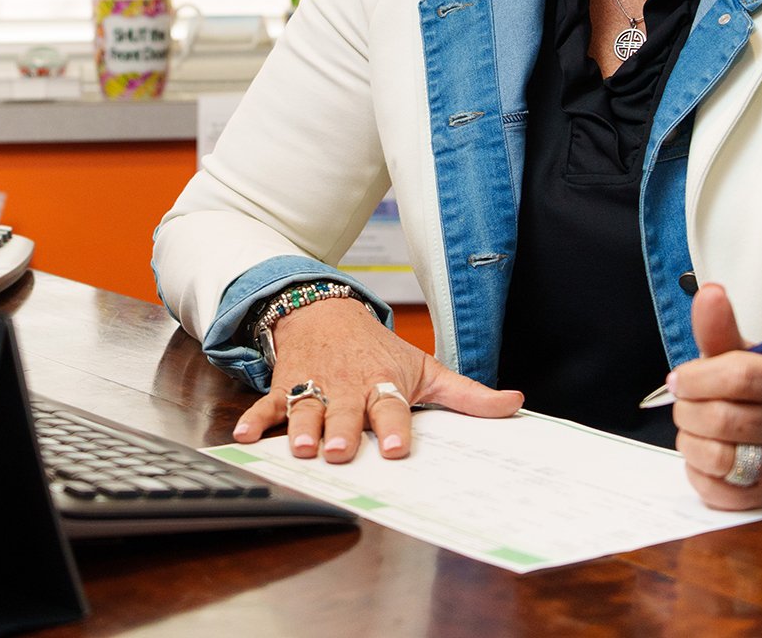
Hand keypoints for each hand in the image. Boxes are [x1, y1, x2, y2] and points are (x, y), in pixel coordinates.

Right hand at [233, 298, 522, 461]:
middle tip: (342, 450)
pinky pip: (269, 403)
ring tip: (302, 448)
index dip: (393, 427)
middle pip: (346, 412)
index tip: (396, 447)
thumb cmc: (379, 349)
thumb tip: (515, 404)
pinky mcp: (287, 385)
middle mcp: (349, 387)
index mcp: (384, 384)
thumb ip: (468, 395)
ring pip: (308, 409)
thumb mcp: (425, 367)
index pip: (392, 408)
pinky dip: (256, 418)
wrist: (325, 310)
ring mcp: (316, 386)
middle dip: (343, 430)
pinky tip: (245, 435)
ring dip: (303, 428)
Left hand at [667, 284, 761, 510]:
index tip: (679, 379)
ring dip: (690, 440)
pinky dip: (698, 470)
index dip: (698, 377)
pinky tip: (706, 455)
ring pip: (717, 455)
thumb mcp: (745, 356)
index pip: (741, 375)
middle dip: (688, 409)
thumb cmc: (761, 392)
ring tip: (694, 429)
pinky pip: (716, 488)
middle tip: (685, 403)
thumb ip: (721, 330)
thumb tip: (709, 293)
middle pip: (722, 418)